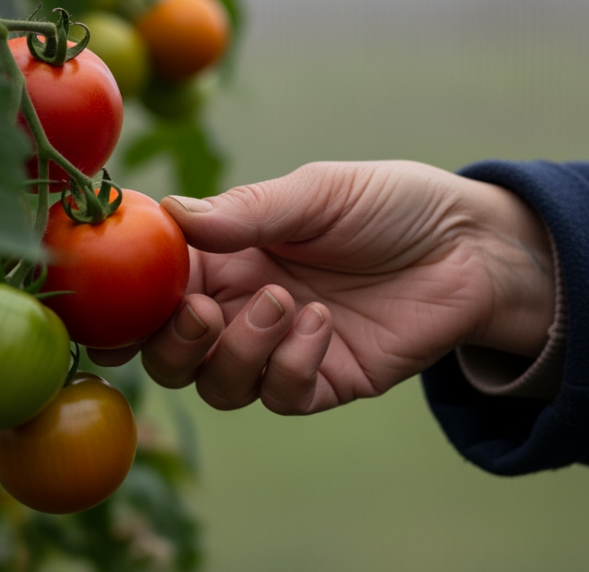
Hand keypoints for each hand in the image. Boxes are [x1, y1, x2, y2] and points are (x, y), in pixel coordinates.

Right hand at [89, 161, 555, 414]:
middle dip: (172, 341)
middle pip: (171, 352)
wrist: (470, 246)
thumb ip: (247, 212)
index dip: (128, 292)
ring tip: (285, 302)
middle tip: (202, 311)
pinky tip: (323, 325)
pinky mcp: (323, 380)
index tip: (118, 287)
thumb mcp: (318, 193)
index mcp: (228, 254)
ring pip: (217, 384)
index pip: (155, 283)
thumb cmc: (391, 205)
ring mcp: (280, 348)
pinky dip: (289, 366)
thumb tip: (169, 214)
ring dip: (238, 350)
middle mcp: (243, 305)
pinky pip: (280, 395)